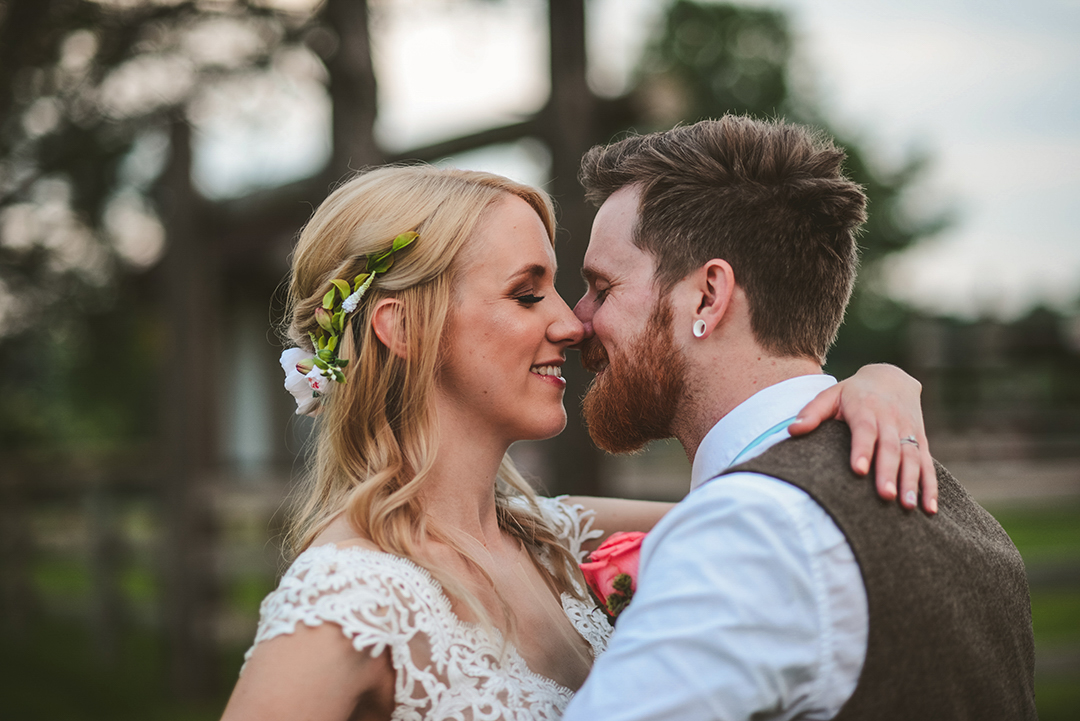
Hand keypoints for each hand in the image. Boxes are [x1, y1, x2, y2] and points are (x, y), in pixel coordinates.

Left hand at [788, 365, 936, 513]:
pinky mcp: (921, 440)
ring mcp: (908, 431)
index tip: (858, 470)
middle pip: (891, 447)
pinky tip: (929, 508)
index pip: (865, 430)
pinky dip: (930, 486)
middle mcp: (890, 420)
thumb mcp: (831, 395)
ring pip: (912, 457)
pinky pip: (927, 464)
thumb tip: (792, 430)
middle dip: (888, 472)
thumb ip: (812, 412)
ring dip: (911, 482)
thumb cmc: (853, 393)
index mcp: (866, 409)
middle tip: (885, 496)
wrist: (892, 377)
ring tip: (906, 506)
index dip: (862, 449)